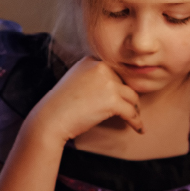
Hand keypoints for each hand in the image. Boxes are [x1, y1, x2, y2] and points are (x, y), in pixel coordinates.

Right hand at [25, 56, 141, 144]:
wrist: (50, 119)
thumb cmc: (60, 105)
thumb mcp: (75, 81)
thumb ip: (92, 78)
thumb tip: (114, 88)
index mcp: (91, 61)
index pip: (114, 71)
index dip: (120, 85)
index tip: (124, 97)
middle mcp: (101, 67)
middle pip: (125, 82)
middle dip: (129, 97)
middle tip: (133, 109)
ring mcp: (108, 83)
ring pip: (132, 96)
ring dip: (135, 109)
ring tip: (136, 119)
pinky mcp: (112, 100)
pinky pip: (132, 112)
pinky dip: (136, 122)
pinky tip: (139, 129)